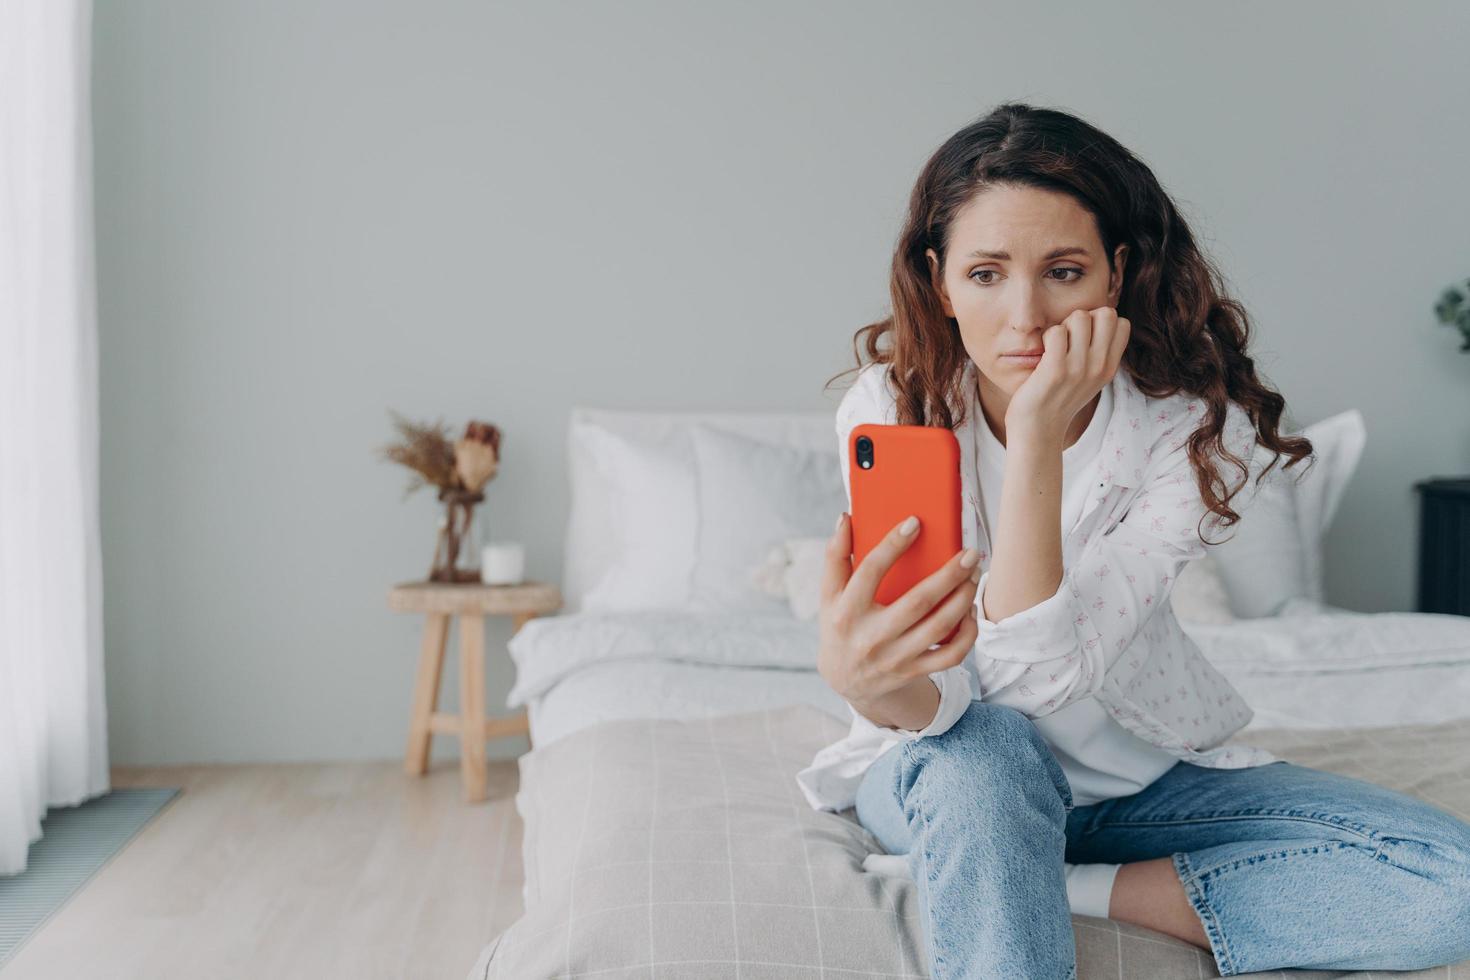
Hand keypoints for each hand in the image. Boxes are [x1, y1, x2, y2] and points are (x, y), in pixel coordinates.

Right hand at [816, 512, 980, 709]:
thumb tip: (845, 519)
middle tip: (969, 553)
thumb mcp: (830, 595)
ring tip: (973, 576)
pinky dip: (967, 634)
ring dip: (963, 599)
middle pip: (918, 602)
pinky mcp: (914, 671)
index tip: (914, 522)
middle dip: (949, 575)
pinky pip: (950, 655)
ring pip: (939, 628)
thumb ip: (836, 557)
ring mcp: (895, 658)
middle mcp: (871, 637)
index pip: (870, 571)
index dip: (892, 545)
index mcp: (846, 611)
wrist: (847, 679)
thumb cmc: (841, 625)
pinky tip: (969, 611)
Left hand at [1005, 306, 1129, 443]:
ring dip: (1063, 326)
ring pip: (1079, 317)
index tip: (1084, 337)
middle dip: (1084, 317)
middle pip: (1106, 313)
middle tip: (1069, 337)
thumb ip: (1099, 352)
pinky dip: (1047, 336)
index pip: (1122, 323)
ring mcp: (1079, 369)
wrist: (1038, 429)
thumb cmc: (1058, 398)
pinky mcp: (1056, 370)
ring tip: (1055, 346)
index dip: (1100, 322)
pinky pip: (1056, 332)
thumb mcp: (1089, 378)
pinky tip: (1044, 352)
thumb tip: (1099, 316)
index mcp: (1109, 367)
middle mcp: (1099, 367)